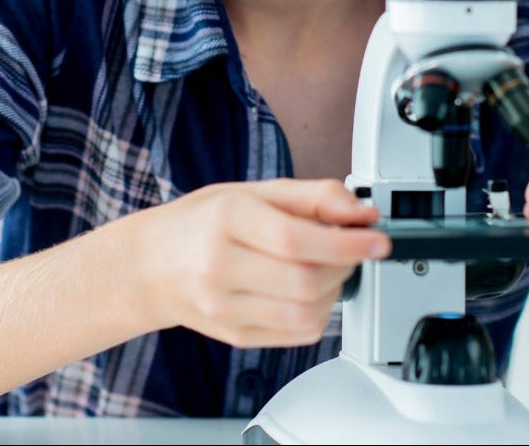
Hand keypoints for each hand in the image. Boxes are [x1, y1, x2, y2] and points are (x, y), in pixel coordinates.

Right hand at [125, 179, 387, 347]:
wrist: (150, 266)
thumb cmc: (201, 224)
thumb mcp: (253, 192)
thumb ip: (313, 196)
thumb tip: (363, 213)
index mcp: (225, 220)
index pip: (296, 240)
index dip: (347, 243)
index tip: (378, 240)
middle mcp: (219, 266)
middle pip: (306, 280)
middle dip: (344, 266)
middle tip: (347, 250)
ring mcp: (224, 307)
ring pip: (307, 313)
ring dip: (333, 293)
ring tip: (324, 271)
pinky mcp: (235, 335)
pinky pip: (298, 333)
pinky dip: (317, 313)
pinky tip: (305, 293)